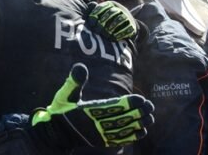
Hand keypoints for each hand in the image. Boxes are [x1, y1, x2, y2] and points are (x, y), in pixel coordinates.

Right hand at [31, 63, 153, 148]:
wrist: (56, 133)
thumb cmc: (61, 110)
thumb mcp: (65, 94)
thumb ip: (74, 81)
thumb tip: (80, 67)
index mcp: (88, 111)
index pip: (112, 107)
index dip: (128, 103)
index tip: (141, 99)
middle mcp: (96, 125)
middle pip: (121, 119)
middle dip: (138, 113)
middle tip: (151, 106)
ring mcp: (99, 135)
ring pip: (123, 130)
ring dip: (138, 124)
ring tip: (150, 118)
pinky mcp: (101, 142)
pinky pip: (119, 140)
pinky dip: (131, 137)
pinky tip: (141, 132)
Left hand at [87, 1, 137, 40]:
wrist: (126, 25)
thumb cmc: (108, 20)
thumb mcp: (101, 14)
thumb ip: (93, 10)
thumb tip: (91, 4)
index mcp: (110, 4)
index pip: (102, 7)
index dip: (96, 14)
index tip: (90, 23)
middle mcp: (119, 8)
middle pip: (111, 12)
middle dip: (103, 21)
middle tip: (97, 30)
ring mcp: (127, 16)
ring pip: (120, 19)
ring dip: (112, 26)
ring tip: (106, 34)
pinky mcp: (132, 25)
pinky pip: (127, 28)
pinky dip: (120, 33)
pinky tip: (113, 37)